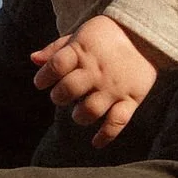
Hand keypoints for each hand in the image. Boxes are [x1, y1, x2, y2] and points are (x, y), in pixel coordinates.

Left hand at [32, 12, 166, 146]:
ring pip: (90, 109)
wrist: (144, 35)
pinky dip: (106, 135)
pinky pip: (118, 122)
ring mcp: (113, 87)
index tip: (41, 83)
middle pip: (69, 89)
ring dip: (79, 116)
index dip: (43, 77)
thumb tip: (33, 60)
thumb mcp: (80, 35)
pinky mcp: (130, 99)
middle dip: (59, 97)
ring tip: (78, 112)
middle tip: (62, 96)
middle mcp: (97, 71)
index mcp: (82, 52)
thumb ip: (56, 49)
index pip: (55, 66)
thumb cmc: (105, 36)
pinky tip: (96, 143)